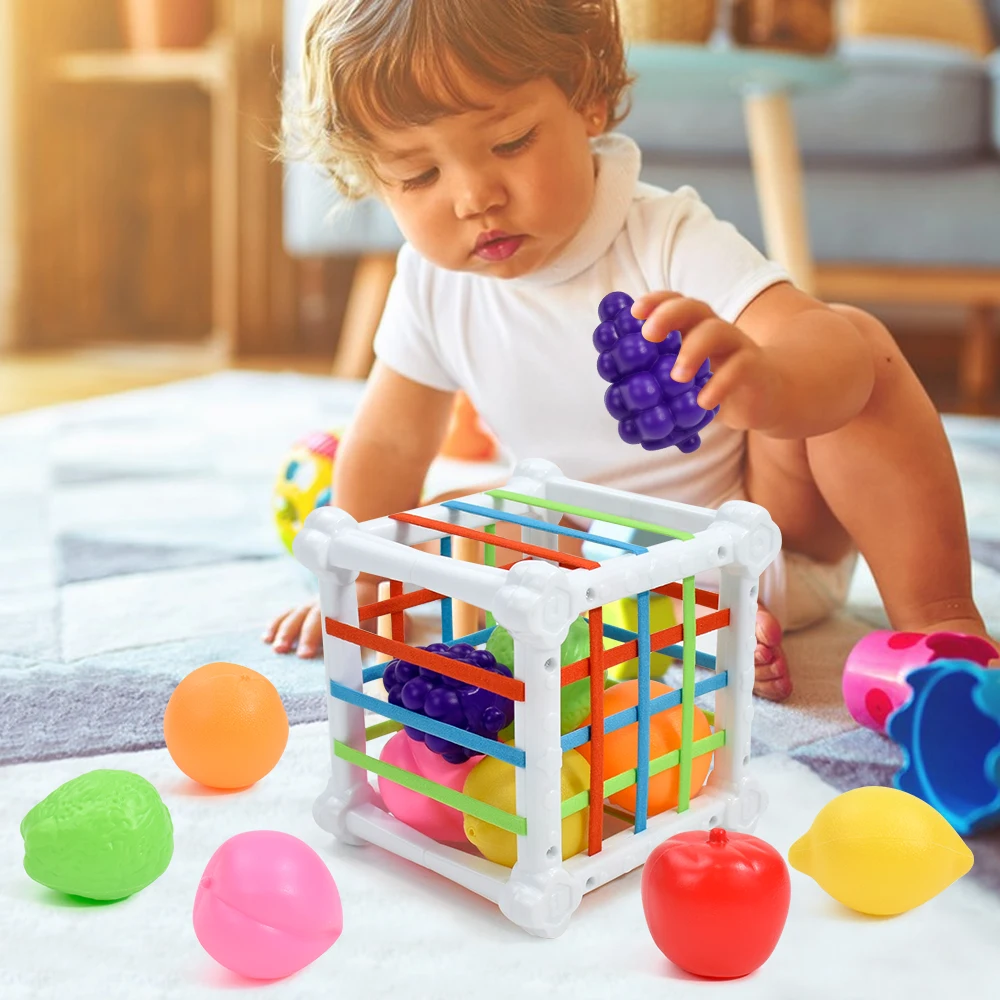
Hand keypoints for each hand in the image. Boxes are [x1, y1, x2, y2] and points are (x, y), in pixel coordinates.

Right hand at [262, 578, 379, 657]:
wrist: (362, 585)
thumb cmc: (367, 613)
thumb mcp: (369, 626)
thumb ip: (361, 640)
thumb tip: (354, 660)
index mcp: (346, 608)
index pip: (336, 620)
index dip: (326, 634)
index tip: (312, 651)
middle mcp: (328, 604)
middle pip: (314, 616)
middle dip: (306, 636)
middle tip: (300, 655)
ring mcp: (313, 603)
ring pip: (298, 614)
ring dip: (286, 631)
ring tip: (277, 648)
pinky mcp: (304, 607)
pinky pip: (288, 613)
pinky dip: (276, 624)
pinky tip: (267, 637)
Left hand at [632, 292, 783, 430]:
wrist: (768, 396)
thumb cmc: (716, 383)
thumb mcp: (687, 379)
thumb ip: (660, 379)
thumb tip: (619, 395)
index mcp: (694, 326)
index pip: (674, 302)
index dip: (654, 302)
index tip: (634, 311)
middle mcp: (714, 327)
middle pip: (693, 307)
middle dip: (668, 315)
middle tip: (648, 335)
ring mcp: (737, 344)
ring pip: (717, 331)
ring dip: (693, 350)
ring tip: (678, 377)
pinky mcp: (754, 366)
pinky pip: (739, 367)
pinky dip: (720, 384)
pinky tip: (704, 401)